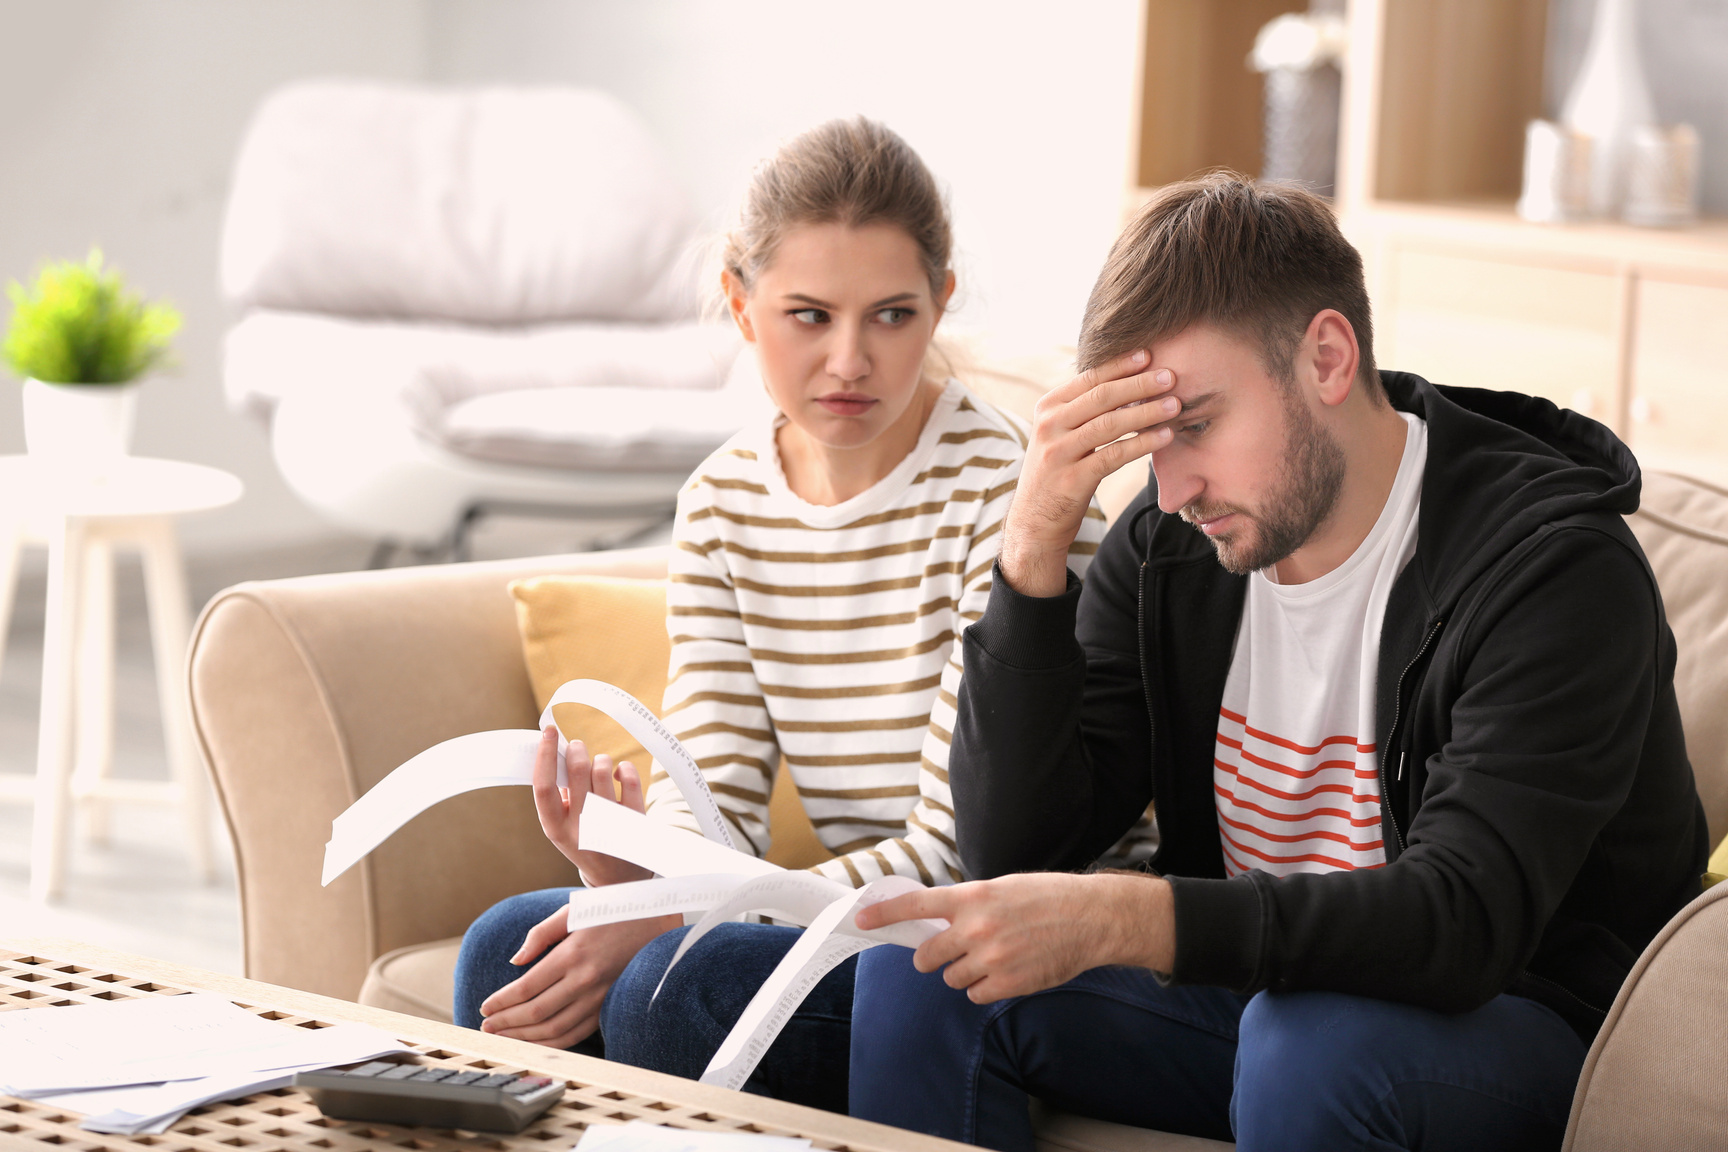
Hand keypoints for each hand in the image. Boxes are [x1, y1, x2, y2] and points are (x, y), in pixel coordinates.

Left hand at [479, 905, 681, 1047]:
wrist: (655, 920)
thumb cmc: (609, 912)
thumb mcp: (573, 912)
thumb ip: (540, 934)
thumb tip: (514, 961)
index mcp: (572, 954)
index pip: (527, 987)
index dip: (502, 1001)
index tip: (485, 1007)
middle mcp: (585, 980)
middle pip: (536, 1012)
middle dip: (506, 1023)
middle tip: (486, 1026)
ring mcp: (599, 997)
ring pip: (554, 1029)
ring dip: (524, 1038)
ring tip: (503, 1037)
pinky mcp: (607, 1007)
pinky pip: (576, 1034)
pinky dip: (552, 1043)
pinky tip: (534, 1042)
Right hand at [530, 725, 650, 887]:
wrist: (616, 877)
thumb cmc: (583, 839)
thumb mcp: (561, 825)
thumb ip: (557, 794)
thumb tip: (557, 750)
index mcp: (556, 828)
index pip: (544, 786)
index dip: (544, 755)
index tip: (548, 732)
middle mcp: (582, 827)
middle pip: (578, 770)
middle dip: (577, 749)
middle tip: (577, 747)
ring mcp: (610, 823)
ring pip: (603, 768)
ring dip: (600, 760)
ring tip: (598, 768)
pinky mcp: (634, 819)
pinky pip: (629, 777)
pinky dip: (623, 768)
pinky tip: (618, 775)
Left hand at [854, 871, 1174, 1002]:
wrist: (1090, 918)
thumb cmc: (1045, 898)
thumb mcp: (1001, 888)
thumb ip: (967, 905)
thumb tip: (933, 925)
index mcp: (973, 896)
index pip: (916, 905)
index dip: (884, 913)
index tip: (861, 919)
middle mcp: (977, 927)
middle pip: (927, 956)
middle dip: (932, 957)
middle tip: (949, 950)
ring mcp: (991, 958)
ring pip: (951, 977)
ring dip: (963, 971)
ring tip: (994, 955)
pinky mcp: (1007, 984)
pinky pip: (974, 994)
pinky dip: (983, 987)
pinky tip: (1006, 970)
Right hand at [1001, 351, 1179, 595]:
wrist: (1034, 521)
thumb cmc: (1057, 473)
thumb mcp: (1059, 435)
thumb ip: (1081, 410)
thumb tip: (1126, 382)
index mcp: (1047, 408)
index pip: (1088, 379)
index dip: (1120, 366)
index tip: (1148, 355)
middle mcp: (1049, 426)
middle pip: (1102, 397)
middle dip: (1139, 384)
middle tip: (1170, 377)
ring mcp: (1058, 453)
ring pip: (1110, 424)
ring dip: (1146, 412)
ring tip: (1175, 405)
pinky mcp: (1072, 480)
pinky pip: (1114, 455)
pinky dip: (1142, 444)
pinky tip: (1163, 437)